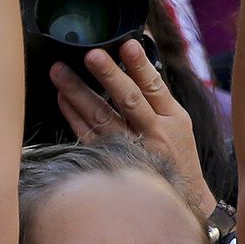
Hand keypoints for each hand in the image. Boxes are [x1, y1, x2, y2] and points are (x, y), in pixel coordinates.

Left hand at [50, 39, 204, 191]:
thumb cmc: (177, 153)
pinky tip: (62, 99)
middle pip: (128, 100)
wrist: (184, 198)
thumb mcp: (179, 122)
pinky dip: (73, 116)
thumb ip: (157, 95)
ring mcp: (131, 149)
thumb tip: (133, 55)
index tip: (127, 45)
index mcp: (173, 119)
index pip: (155, 87)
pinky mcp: (111, 161)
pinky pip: (87, 136)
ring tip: (60, 72)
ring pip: (102, 118)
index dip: (140, 66)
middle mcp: (153, 134)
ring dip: (78, 93)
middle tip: (90, 55)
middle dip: (108, 76)